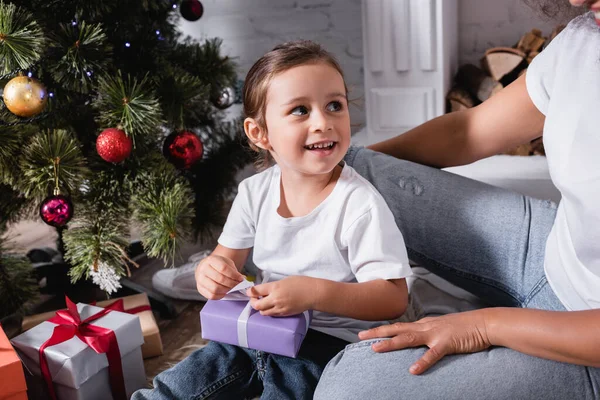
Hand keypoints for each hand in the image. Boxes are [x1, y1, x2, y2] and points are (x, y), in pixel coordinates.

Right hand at [195, 254, 244, 299]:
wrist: (206, 267)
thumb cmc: (217, 265)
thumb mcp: (226, 262)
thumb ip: (233, 270)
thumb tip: (243, 279)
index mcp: (211, 260)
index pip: (223, 268)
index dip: (233, 275)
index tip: (240, 278)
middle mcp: (203, 269)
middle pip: (220, 279)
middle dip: (231, 284)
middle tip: (237, 285)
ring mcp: (200, 279)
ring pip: (215, 288)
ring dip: (226, 290)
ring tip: (231, 289)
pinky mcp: (199, 288)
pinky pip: (211, 295)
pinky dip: (220, 296)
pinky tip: (224, 292)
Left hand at [246, 276, 314, 315]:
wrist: (313, 293)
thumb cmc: (301, 283)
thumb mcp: (285, 280)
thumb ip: (273, 286)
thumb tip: (265, 290)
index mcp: (275, 287)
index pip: (257, 291)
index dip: (250, 292)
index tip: (249, 292)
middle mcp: (275, 299)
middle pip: (257, 305)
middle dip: (253, 302)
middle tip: (254, 299)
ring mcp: (280, 308)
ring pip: (264, 312)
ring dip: (261, 308)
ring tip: (263, 303)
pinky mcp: (285, 314)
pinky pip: (273, 314)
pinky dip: (269, 311)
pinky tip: (272, 306)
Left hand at [358, 309, 491, 374]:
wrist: (484, 323)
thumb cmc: (465, 328)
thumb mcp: (443, 328)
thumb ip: (429, 333)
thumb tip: (419, 338)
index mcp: (424, 324)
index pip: (399, 327)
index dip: (383, 330)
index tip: (367, 332)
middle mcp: (426, 327)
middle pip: (397, 329)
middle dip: (378, 333)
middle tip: (360, 336)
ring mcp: (435, 334)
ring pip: (408, 339)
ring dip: (391, 344)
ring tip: (376, 349)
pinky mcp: (447, 344)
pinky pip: (432, 355)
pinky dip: (422, 362)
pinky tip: (413, 370)